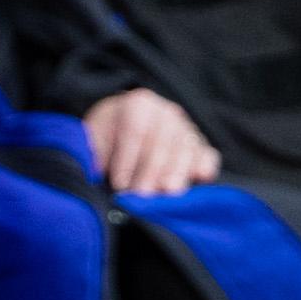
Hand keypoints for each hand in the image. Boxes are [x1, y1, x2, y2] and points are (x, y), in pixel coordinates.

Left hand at [81, 87, 219, 195]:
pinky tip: (200, 178)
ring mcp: (187, 127)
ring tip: (166, 194)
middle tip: (142, 196)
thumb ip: (94, 151)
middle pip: (161, 143)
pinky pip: (207, 155)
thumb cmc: (108, 139)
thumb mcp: (95, 139)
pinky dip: (204, 166)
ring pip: (184, 150)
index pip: (135, 131)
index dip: (127, 160)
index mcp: (138, 103)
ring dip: (175, 175)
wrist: (126, 132)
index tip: (119, 185)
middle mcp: (166, 111)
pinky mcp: (201, 145)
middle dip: (150, 172)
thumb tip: (94, 169)